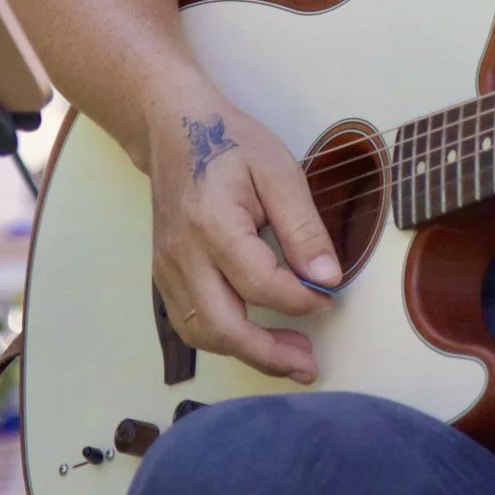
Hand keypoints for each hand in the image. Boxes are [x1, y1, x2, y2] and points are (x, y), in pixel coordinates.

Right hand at [145, 93, 342, 382]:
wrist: (175, 130)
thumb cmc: (232, 144)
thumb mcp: (279, 171)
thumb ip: (303, 227)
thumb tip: (327, 278)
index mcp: (213, 224)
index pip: (260, 283)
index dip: (300, 300)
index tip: (329, 298)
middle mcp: (183, 255)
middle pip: (222, 326)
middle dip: (268, 354)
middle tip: (309, 364)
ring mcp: (167, 270)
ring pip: (201, 334)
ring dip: (245, 353)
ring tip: (289, 357)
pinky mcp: (164, 276)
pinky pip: (189, 323)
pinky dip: (223, 339)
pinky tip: (255, 337)